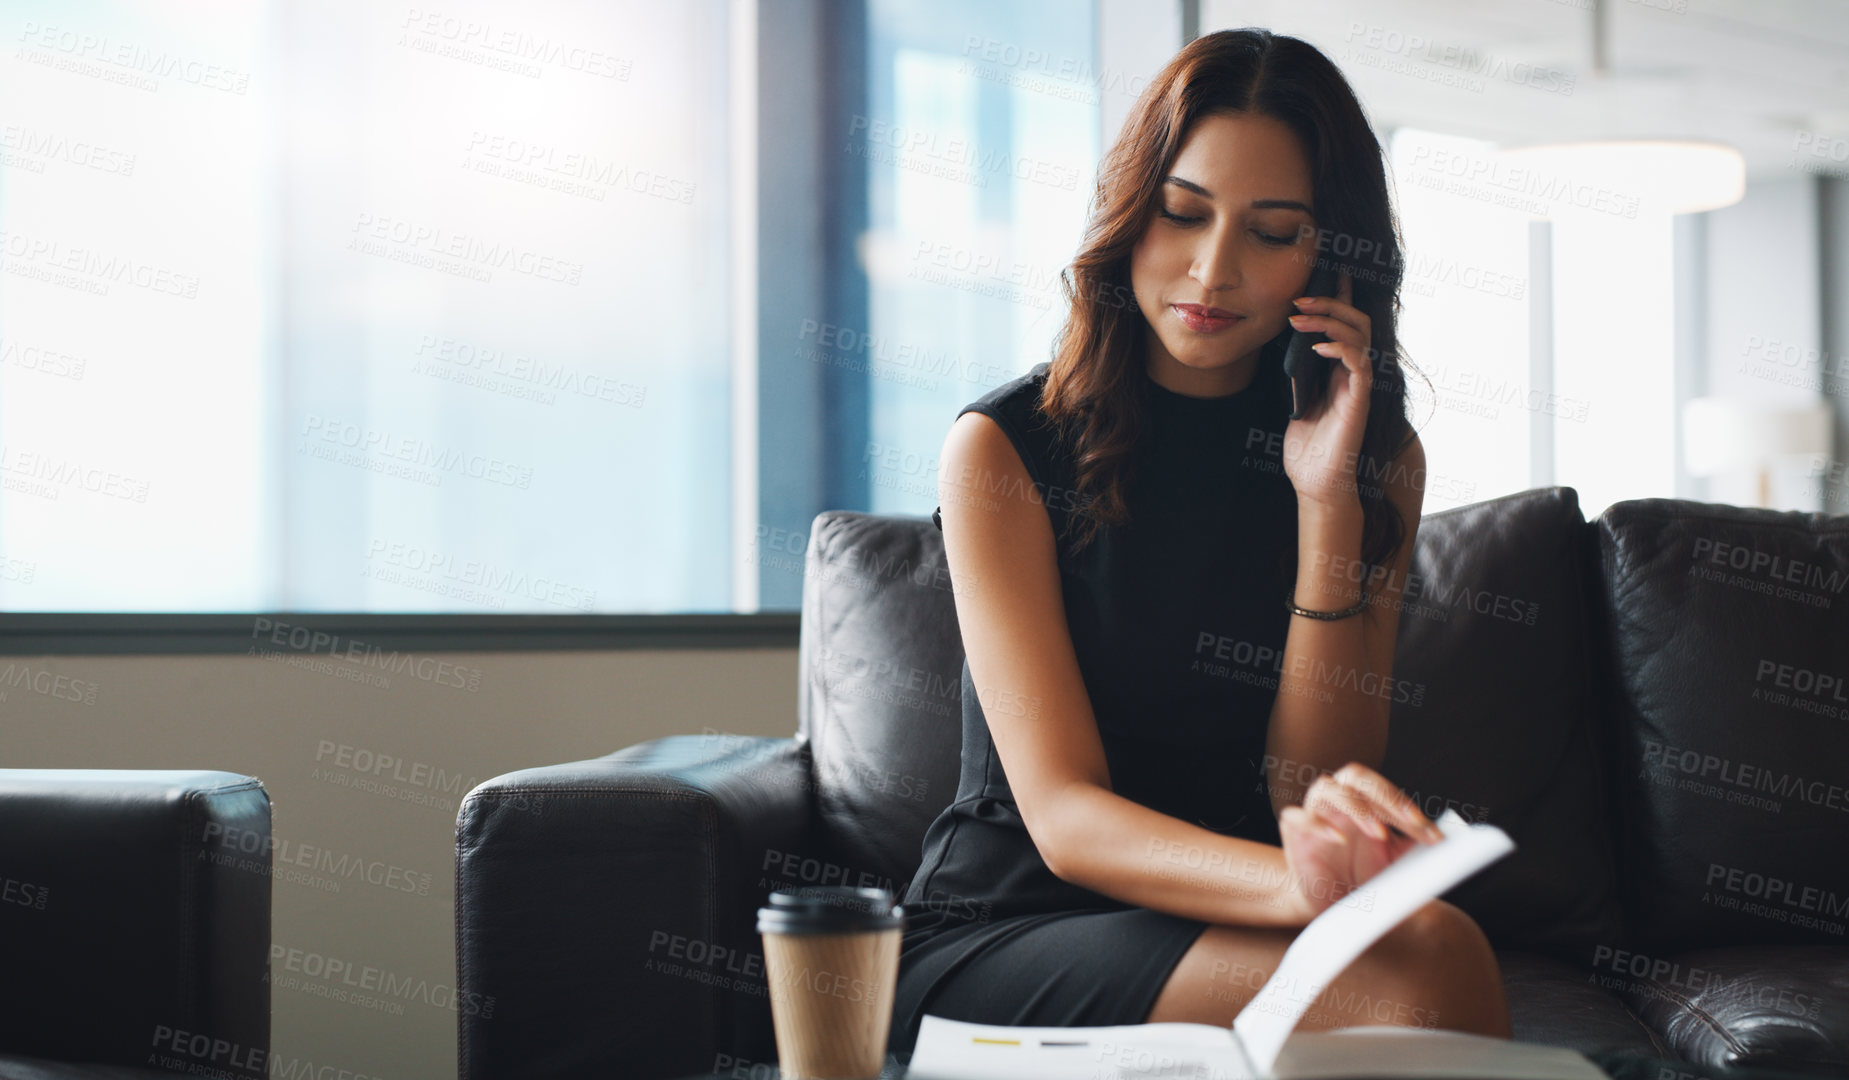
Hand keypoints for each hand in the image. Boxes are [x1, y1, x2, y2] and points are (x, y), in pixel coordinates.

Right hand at [1276, 762, 1442, 921]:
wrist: (1330, 905)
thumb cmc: (1362, 879)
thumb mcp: (1396, 866)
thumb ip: (1416, 850)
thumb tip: (1449, 843)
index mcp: (1364, 803)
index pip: (1386, 792)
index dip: (1410, 811)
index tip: (1434, 837)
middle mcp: (1338, 801)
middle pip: (1356, 776)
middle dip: (1386, 794)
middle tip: (1410, 820)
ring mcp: (1313, 812)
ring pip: (1327, 787)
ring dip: (1357, 806)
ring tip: (1379, 832)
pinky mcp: (1293, 832)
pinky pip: (1296, 816)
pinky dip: (1316, 823)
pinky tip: (1338, 839)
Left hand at [1281, 269, 1373, 509]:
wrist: (1315, 481)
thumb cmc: (1305, 444)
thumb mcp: (1293, 397)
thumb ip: (1295, 369)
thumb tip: (1280, 338)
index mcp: (1338, 368)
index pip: (1345, 323)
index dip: (1339, 296)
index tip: (1325, 272)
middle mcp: (1354, 372)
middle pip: (1356, 320)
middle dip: (1329, 303)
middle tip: (1299, 301)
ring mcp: (1359, 385)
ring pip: (1359, 335)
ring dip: (1329, 321)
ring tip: (1300, 320)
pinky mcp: (1360, 400)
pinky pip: (1360, 363)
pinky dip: (1340, 349)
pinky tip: (1317, 349)